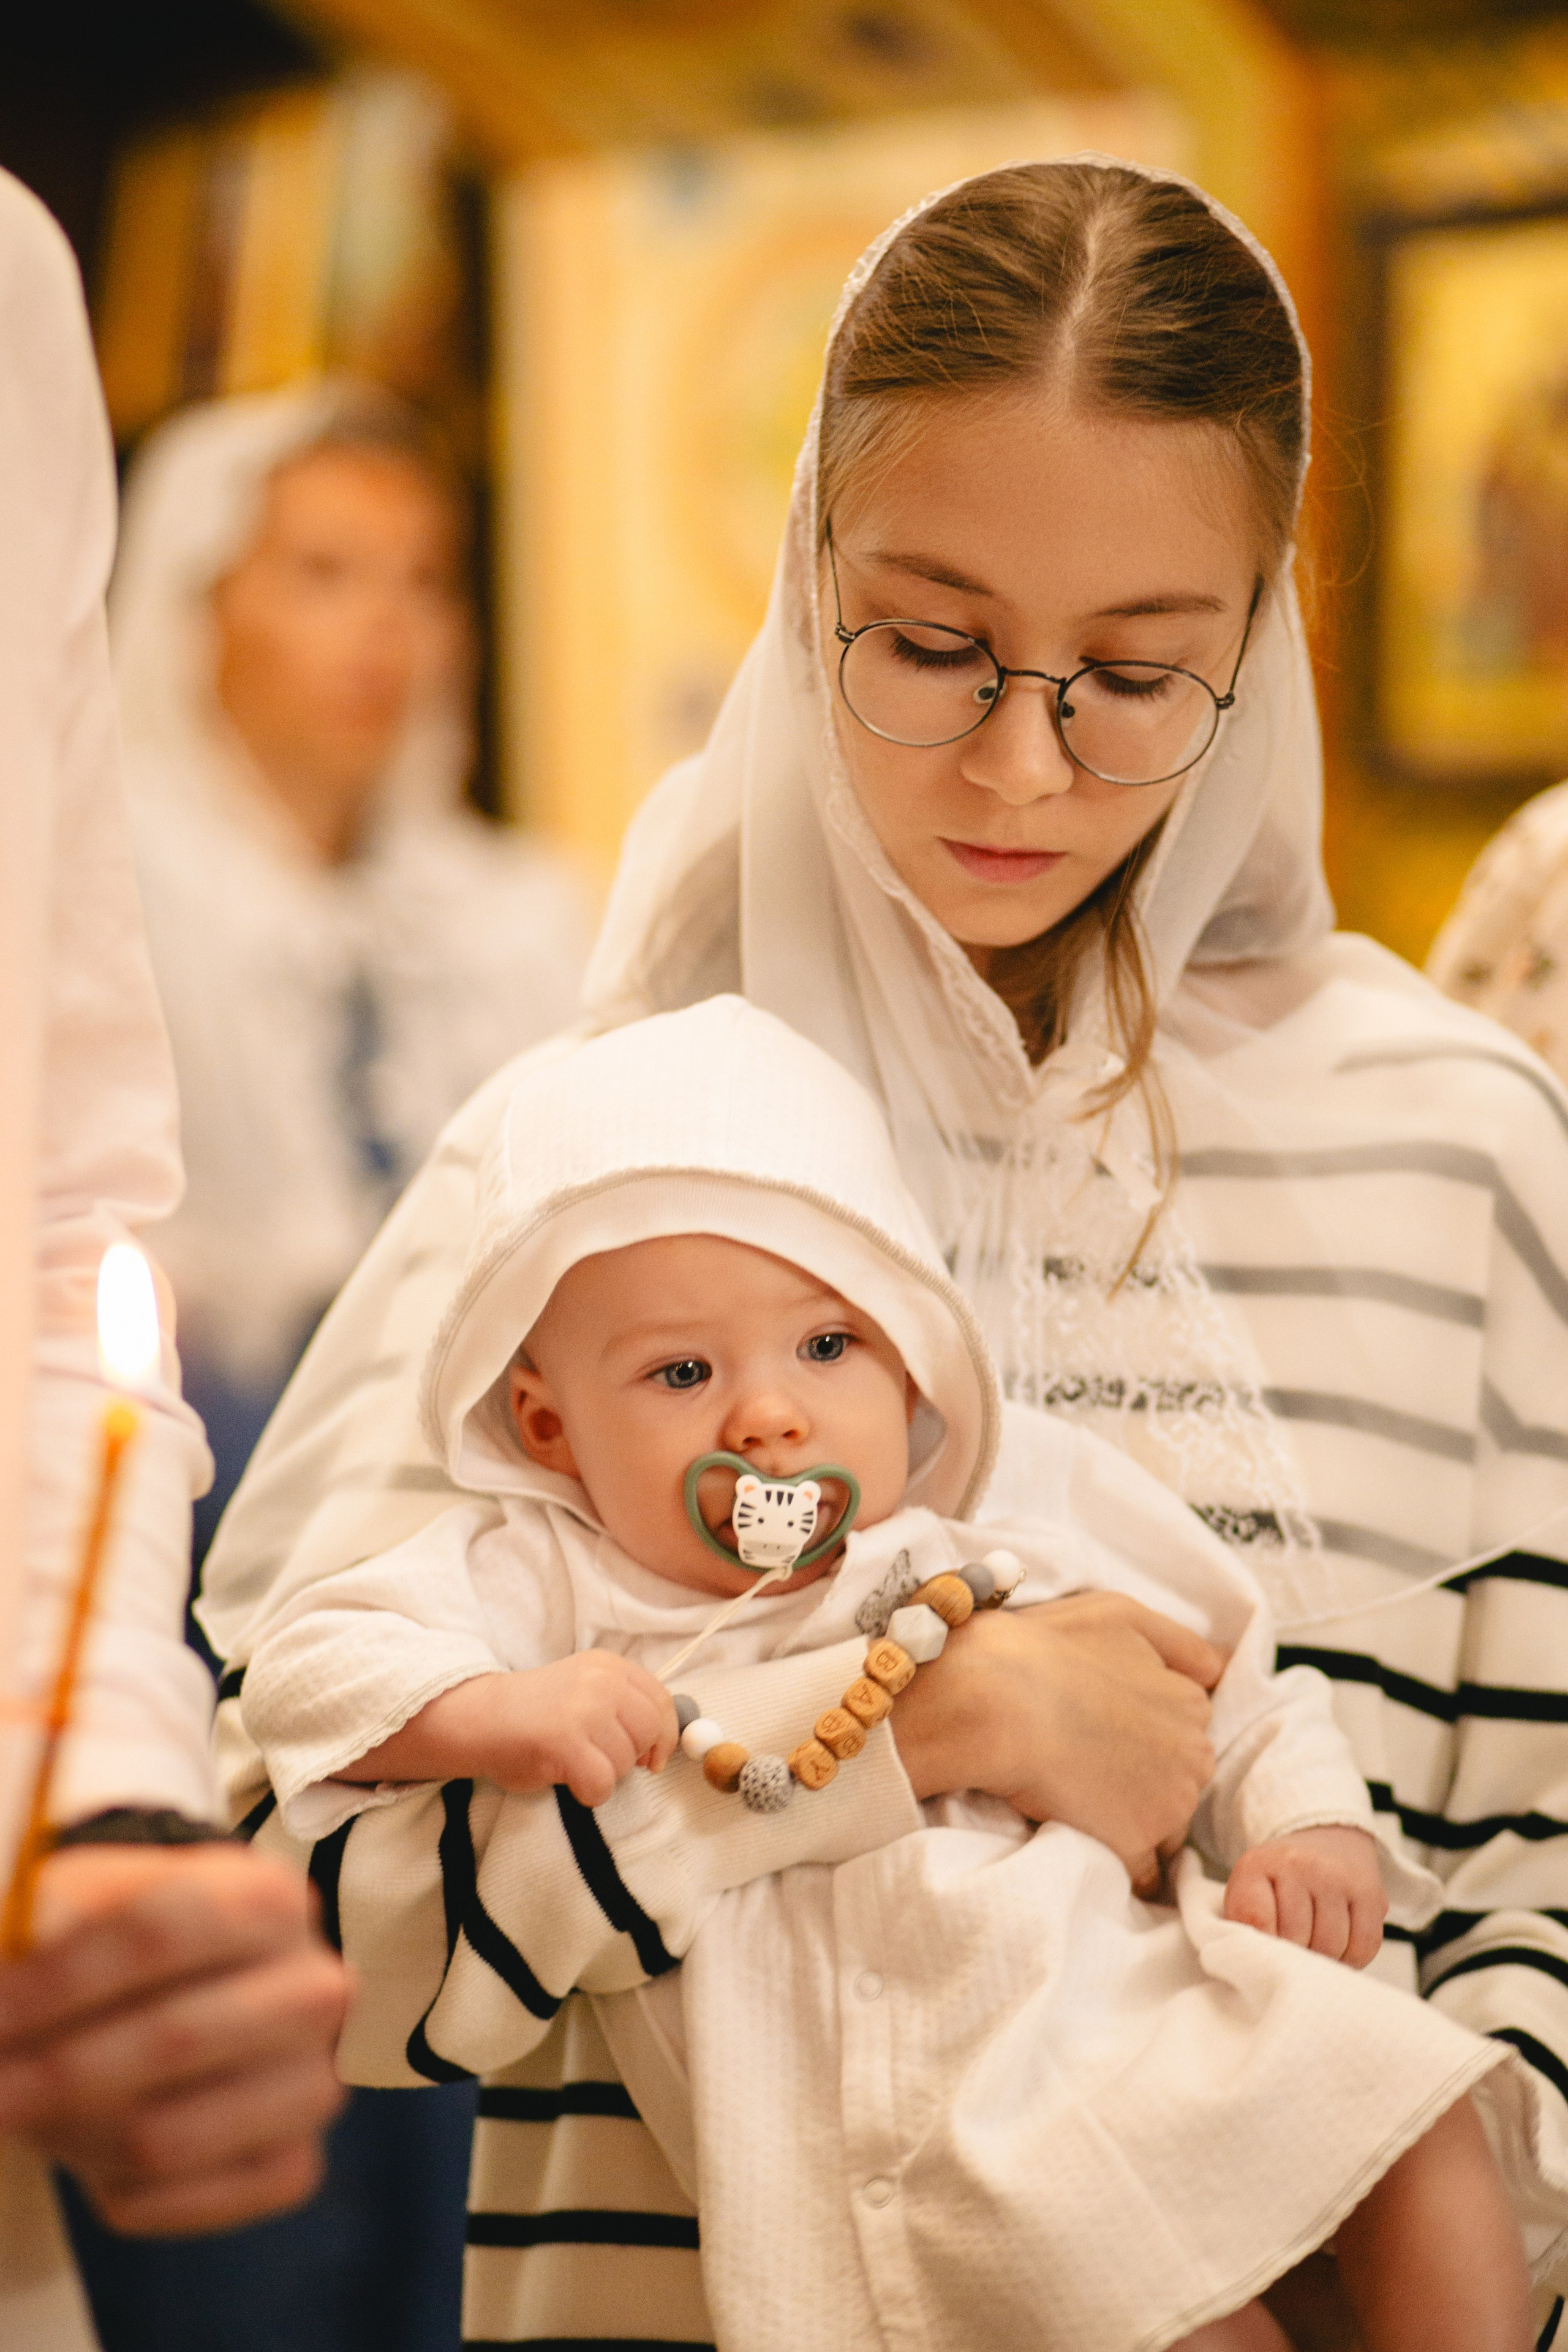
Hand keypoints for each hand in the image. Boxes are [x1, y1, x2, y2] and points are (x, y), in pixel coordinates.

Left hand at [0, 1842, 348, 2235]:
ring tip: (26, 2113)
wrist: (209, 1992)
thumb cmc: (141, 1944)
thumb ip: (62, 1910)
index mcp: (269, 1902)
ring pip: (164, 2137)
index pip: (159, 1934)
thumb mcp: (107, 1894)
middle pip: (173, 2039)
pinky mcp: (292, 2167)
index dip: (60, 1979)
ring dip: (68, 2134)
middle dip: (54, 2073)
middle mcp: (314, 1992)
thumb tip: (20, 1945)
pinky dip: (104, 2186)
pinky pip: (173, 2201)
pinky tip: (81, 2146)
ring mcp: (312, 2085)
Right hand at [344, 1656, 680, 1807]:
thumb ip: (623, 1707)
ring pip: (626, 1763)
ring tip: (571, 1762)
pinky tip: (565, 1779)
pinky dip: (588, 1793)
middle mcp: (602, 1681)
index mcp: (609, 1666)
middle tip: (598, 1761)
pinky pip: (602, 1784)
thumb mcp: (585, 1690)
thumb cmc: (534, 1713)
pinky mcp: (566, 1741)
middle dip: (630, 1757)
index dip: (663, 1737)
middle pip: (650, 1733)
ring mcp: (584, 1709)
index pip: (662, 1702)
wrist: (479, 1718)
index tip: (650, 1758)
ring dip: (603, 1774)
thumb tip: (662, 1748)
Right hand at [890, 1593, 1224, 1881]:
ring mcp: (1169, 1805)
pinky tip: (1100, 1855)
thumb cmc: (1049, 1648)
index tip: (1110, 1729)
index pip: (1186, 1727)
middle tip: (1093, 1764)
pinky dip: (1128, 1871)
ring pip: (1168, 1824)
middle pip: (1182, 1776)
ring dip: (1139, 1821)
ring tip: (1088, 1805)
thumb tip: (1225, 1667)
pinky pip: (1145, 1874)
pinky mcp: (1134, 1846)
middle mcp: (1194, 1755)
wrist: (994, 1701)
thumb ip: (1181, 1642)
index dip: (1148, 1728)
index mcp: (1191, 1702)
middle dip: (1149, 1776)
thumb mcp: (1122, 1615)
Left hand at [1223, 1824, 1385, 1966]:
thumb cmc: (1279, 1882)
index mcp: (1258, 1864)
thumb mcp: (1248, 1893)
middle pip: (1295, 1938)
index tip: (1265, 1954)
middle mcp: (1300, 1864)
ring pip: (1330, 1946)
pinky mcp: (1371, 1894)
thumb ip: (1244, 1925)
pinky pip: (1363, 1947)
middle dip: (1293, 1956)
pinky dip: (1351, 1958)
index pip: (1255, 1920)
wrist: (1325, 1842)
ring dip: (1322, 1959)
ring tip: (1314, 1949)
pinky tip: (1339, 1948)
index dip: (1261, 1947)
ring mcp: (1338, 1877)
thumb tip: (1256, 1965)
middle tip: (1292, 1953)